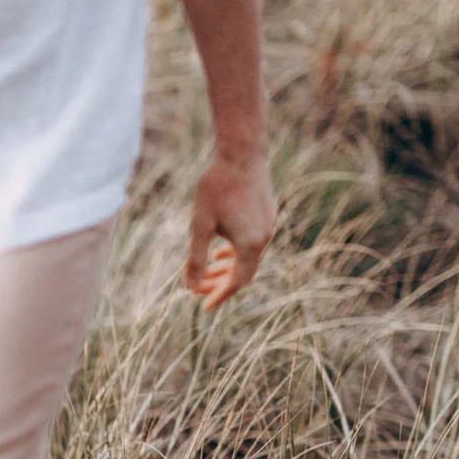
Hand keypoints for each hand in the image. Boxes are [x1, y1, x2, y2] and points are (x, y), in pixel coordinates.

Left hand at [184, 151, 275, 310]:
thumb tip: (189, 287)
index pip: (237, 282)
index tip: (204, 306)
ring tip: (209, 271)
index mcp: (250, 244)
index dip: (220, 295)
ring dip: (228, 266)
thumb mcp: (200, 225)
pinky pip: (253, 242)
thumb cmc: (217, 187)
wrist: (242, 152)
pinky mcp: (268, 213)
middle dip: (221, 283)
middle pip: (244, 271)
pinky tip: (222, 248)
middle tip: (199, 290)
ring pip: (248, 256)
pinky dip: (237, 251)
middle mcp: (264, 237)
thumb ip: (196, 259)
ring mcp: (268, 225)